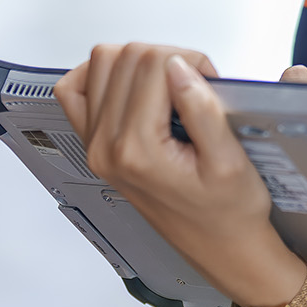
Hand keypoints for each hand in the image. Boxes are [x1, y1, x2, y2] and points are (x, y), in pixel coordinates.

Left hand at [55, 44, 304, 306]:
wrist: (222, 248)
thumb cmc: (231, 212)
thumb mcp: (230, 160)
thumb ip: (202, 109)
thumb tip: (178, 64)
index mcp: (138, 150)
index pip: (152, 64)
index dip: (191, 61)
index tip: (211, 82)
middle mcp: (105, 147)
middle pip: (125, 57)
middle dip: (166, 58)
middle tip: (195, 84)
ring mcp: (94, 147)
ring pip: (100, 63)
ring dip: (139, 62)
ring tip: (169, 87)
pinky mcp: (94, 147)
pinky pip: (75, 91)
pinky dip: (100, 76)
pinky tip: (132, 85)